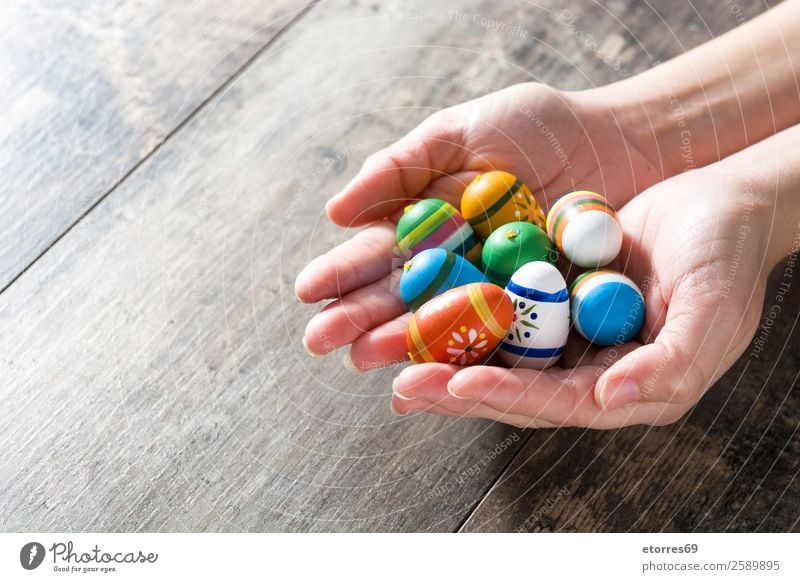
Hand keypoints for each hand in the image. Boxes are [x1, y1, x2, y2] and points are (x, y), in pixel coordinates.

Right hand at [296, 83, 665, 362]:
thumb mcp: (461, 132)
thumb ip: (399, 167)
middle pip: (402, 296)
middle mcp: (457, 264)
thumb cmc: (542, 126)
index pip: (379, 253)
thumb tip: (334, 211)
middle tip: (321, 340)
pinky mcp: (540, 314)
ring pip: (442, 325)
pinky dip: (467, 356)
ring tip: (365, 360)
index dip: (343, 272)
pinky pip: (500, 338)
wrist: (623, 140)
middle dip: (360, 318)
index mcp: (432, 222)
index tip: (307, 292)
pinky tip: (434, 371)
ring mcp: (496, 293)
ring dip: (402, 344)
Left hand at [391, 166, 775, 427]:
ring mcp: (563, 331)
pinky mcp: (546, 294)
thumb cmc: (727, 257)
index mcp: (626, 385)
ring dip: (444, 354)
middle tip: (403, 385)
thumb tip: (612, 402)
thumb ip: (670, 363)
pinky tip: (417, 309)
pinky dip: (458, 309)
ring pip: (495, 350)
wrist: (718, 199)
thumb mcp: (712, 311)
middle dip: (456, 387)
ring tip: (391, 357)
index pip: (559, 403)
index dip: (511, 396)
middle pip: (514, 386)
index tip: (461, 385)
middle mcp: (587, 366)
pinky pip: (495, 305)